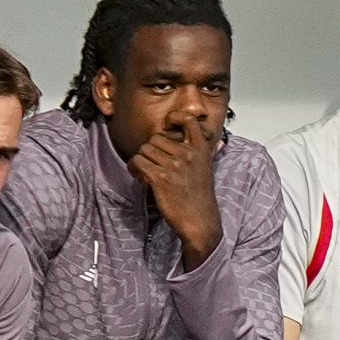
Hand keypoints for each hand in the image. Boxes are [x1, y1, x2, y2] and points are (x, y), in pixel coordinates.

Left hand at [128, 121, 222, 265]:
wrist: (200, 220)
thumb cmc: (200, 197)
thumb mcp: (205, 168)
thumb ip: (199, 152)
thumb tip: (200, 140)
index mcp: (200, 150)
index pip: (188, 120)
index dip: (175, 118)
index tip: (169, 124)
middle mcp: (187, 154)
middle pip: (155, 138)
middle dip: (151, 150)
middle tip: (155, 164)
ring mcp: (174, 165)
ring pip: (143, 149)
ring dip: (141, 160)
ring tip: (148, 173)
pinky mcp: (160, 177)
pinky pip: (137, 162)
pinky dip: (134, 169)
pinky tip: (142, 178)